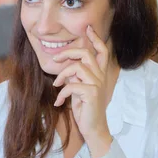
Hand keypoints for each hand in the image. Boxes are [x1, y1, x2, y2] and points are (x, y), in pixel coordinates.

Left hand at [52, 25, 112, 157]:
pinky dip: (62, 93)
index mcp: (100, 74)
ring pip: (77, 68)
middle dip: (68, 53)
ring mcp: (97, 84)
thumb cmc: (85, 109)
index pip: (102, 51)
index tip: (88, 28)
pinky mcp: (91, 93)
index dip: (96, 39)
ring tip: (56, 85)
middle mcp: (101, 77)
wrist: (93, 128)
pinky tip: (59, 102)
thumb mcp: (79, 89)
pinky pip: (71, 85)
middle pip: (86, 54)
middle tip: (56, 58)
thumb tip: (66, 67)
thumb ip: (76, 76)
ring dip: (62, 75)